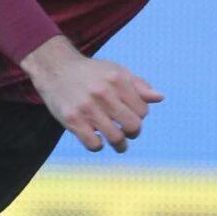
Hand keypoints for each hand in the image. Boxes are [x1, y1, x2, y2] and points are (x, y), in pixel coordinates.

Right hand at [21, 37, 162, 152]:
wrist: (56, 69)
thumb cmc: (91, 73)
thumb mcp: (116, 71)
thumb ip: (139, 85)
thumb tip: (160, 98)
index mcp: (117, 79)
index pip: (143, 110)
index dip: (140, 116)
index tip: (131, 114)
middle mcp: (103, 92)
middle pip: (132, 126)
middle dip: (133, 132)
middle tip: (128, 132)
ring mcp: (87, 107)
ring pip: (115, 138)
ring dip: (120, 145)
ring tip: (119, 144)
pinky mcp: (72, 120)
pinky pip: (94, 144)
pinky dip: (98, 146)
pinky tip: (97, 139)